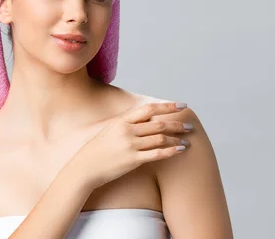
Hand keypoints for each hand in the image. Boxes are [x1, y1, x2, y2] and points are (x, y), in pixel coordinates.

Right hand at [70, 102, 192, 189]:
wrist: (84, 168)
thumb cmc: (97, 150)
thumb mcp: (110, 130)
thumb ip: (127, 124)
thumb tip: (144, 118)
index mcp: (122, 121)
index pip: (150, 109)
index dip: (168, 106)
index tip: (182, 105)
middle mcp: (127, 131)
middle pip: (158, 124)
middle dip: (177, 124)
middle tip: (190, 126)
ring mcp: (130, 145)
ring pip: (160, 138)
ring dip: (176, 139)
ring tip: (187, 141)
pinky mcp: (133, 160)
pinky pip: (157, 154)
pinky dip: (171, 151)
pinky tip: (180, 150)